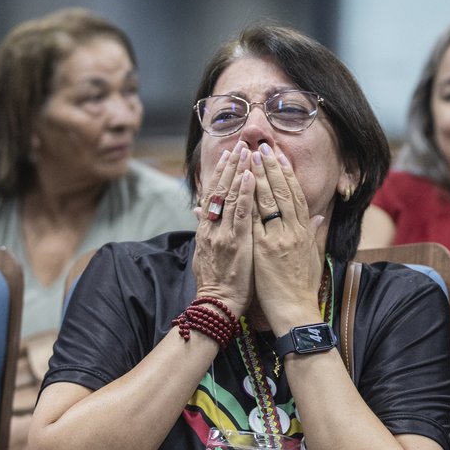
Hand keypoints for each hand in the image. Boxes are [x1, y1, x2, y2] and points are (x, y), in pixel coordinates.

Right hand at [192, 141, 256, 317]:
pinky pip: (241, 213)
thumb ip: (204, 230)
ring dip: (239, 172)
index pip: (213, 195)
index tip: (228, 155)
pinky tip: (250, 177)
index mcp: (206, 230)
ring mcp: (223, 234)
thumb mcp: (204, 252)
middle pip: (220, 190)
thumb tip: (199, 212)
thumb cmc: (215, 282)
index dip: (221, 173)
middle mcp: (212, 228)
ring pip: (230, 196)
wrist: (216, 305)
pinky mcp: (236, 242)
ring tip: (246, 151)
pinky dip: (245, 193)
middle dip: (230, 166)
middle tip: (239, 144)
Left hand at [250, 143, 325, 333]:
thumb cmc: (302, 288)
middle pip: (283, 192)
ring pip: (270, 200)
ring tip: (251, 157)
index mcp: (305, 232)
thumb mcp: (312, 257)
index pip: (296, 196)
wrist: (295, 312)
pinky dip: (248, 201)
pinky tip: (241, 185)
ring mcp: (279, 239)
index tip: (279, 156)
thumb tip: (318, 219)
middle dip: (272, 168)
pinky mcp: (265, 249)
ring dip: (260, 176)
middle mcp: (294, 231)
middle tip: (262, 147)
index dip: (287, 174)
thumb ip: (313, 235)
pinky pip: (255, 219)